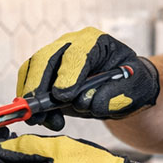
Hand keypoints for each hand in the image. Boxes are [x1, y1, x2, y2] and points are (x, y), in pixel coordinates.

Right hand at [17, 26, 159, 129]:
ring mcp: (55, 58)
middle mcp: (70, 44)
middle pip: (45, 57)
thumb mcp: (133, 88)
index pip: (77, 52)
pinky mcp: (46, 76)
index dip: (68, 74)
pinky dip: (32, 104)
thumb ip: (112, 93)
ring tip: (42, 120)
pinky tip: (44, 120)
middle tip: (39, 109)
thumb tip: (85, 102)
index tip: (63, 96)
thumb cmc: (130, 84)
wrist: (123, 89)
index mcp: (96, 42)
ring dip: (32, 96)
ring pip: (32, 70)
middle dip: (38, 83)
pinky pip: (29, 84)